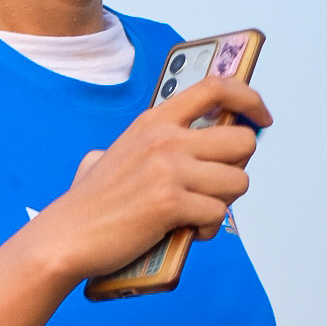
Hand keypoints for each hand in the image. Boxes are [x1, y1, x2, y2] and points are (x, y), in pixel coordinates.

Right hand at [42, 74, 271, 289]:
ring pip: (238, 181)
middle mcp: (165, 139)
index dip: (250, 99)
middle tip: (215, 186)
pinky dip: (208, 229)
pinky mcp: (171, 204)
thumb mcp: (110, 154)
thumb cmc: (89, 204)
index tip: (261, 118)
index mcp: (154, 121)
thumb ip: (143, 145)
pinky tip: (186, 232)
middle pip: (242, 141)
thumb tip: (171, 146)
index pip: (217, 88)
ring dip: (223, 203)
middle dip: (237, 168)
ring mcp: (169, 170)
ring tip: (196, 214)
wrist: (65, 237)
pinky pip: (218, 214)